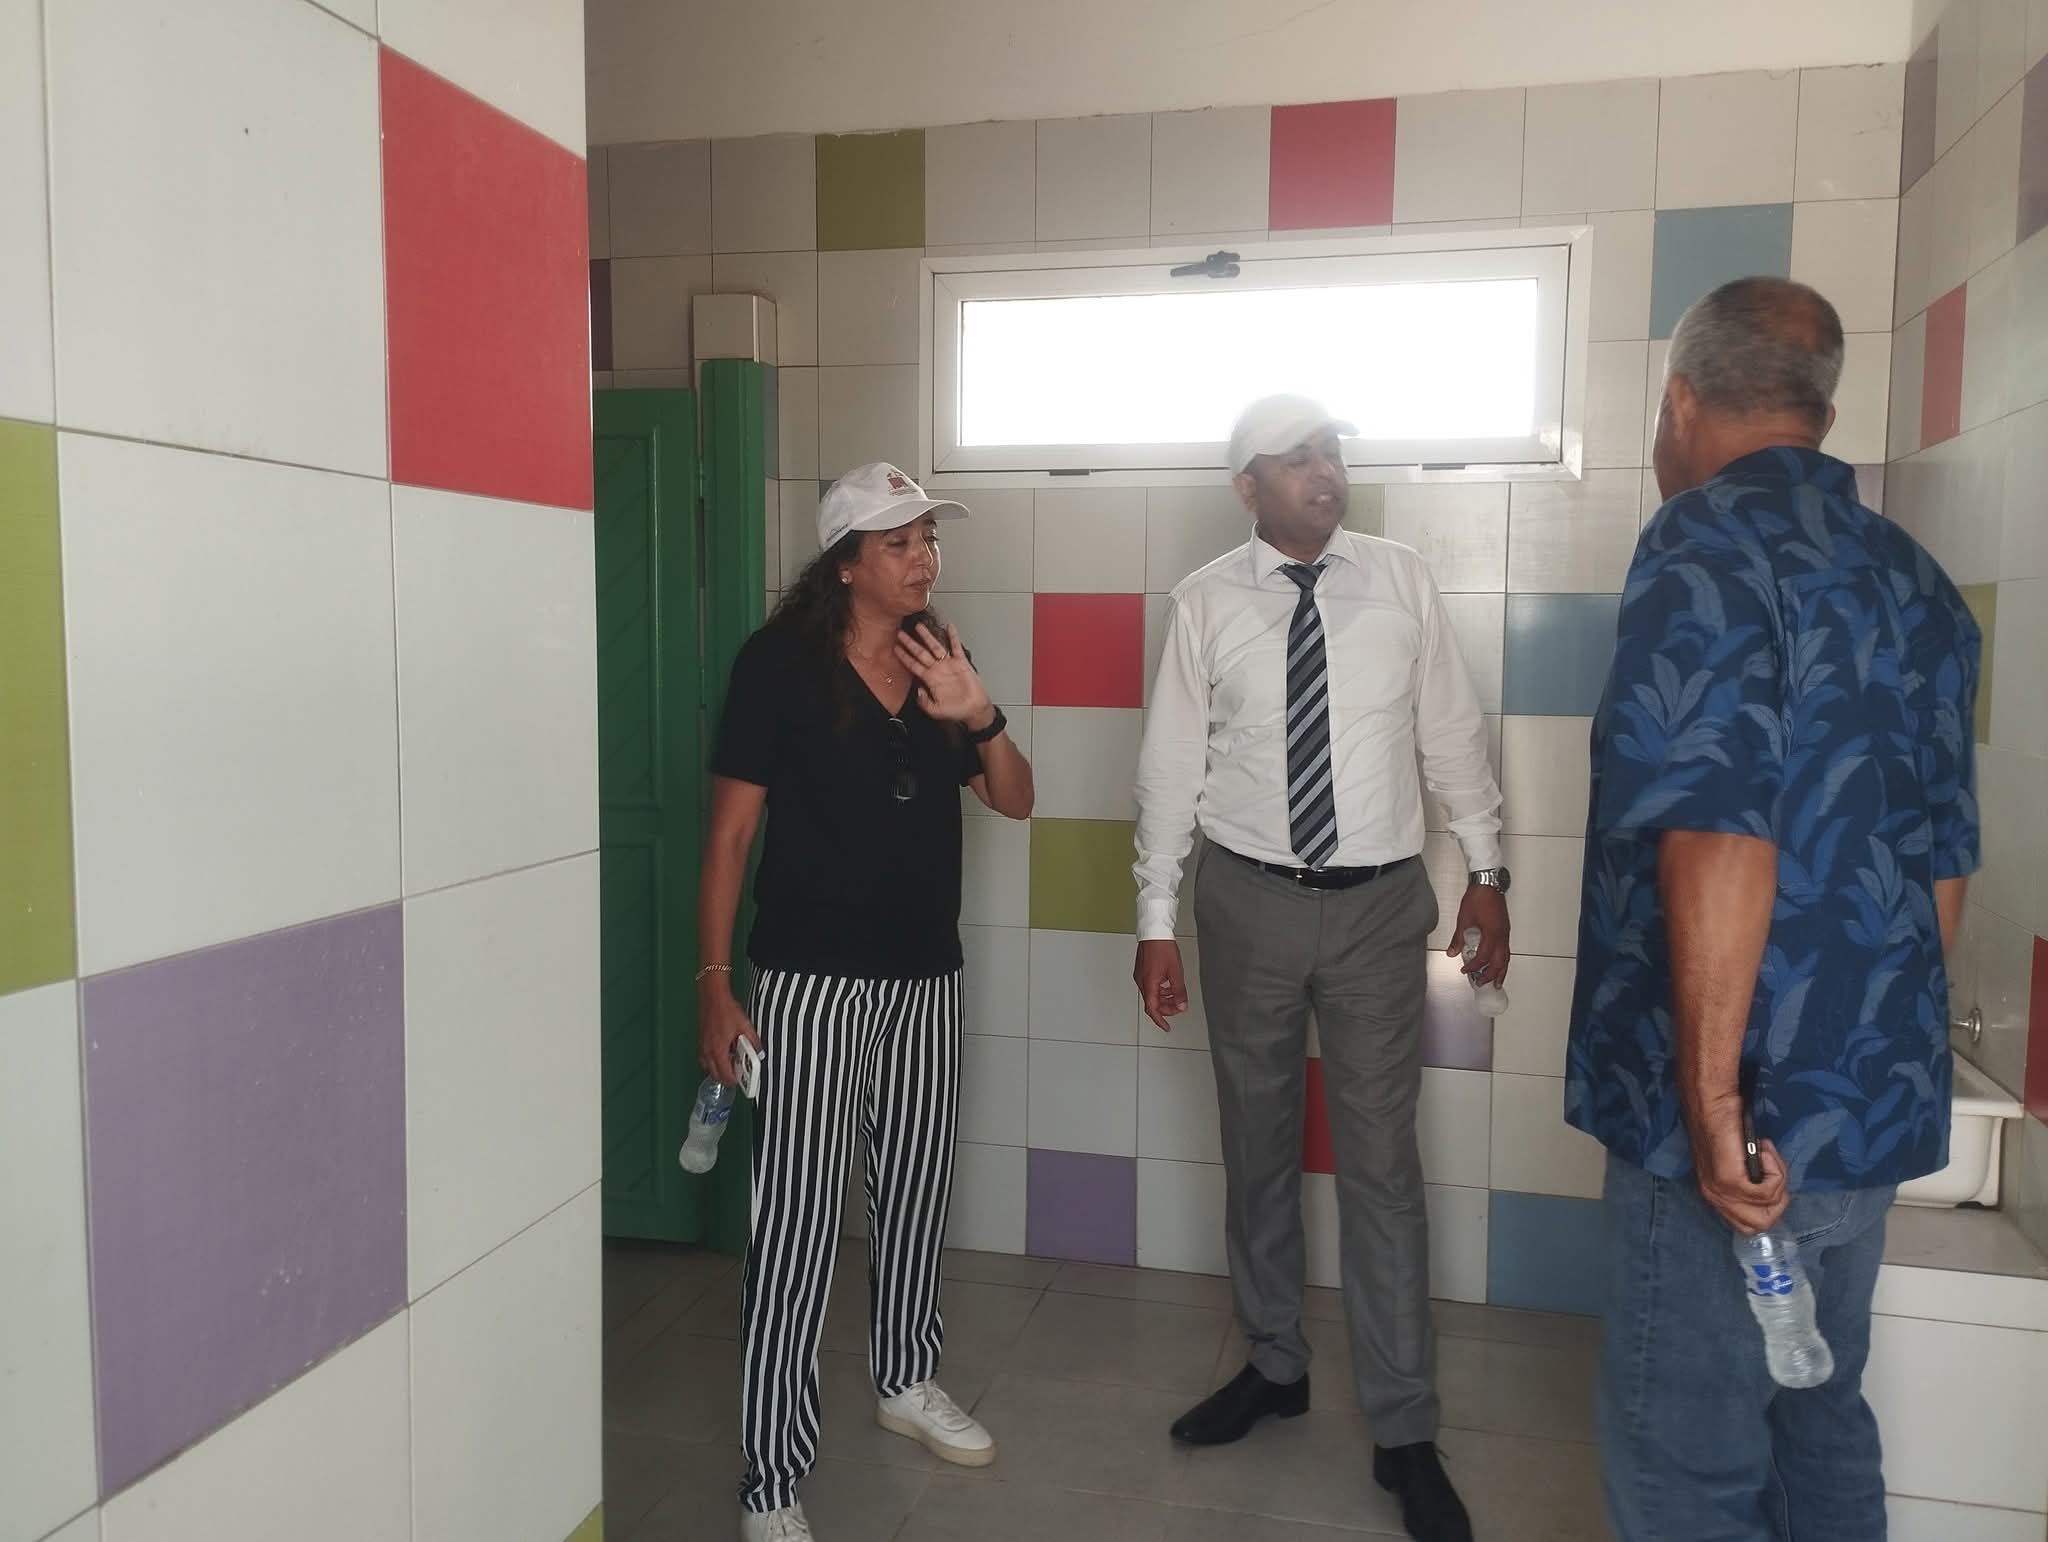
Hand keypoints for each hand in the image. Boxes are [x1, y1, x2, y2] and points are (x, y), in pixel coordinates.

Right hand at [698, 980, 761, 1086]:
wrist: (713, 997)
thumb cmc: (726, 1009)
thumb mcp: (745, 1026)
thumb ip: (753, 1042)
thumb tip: (758, 1052)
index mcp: (718, 1050)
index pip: (726, 1075)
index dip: (736, 1080)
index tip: (744, 1078)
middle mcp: (708, 1051)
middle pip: (716, 1076)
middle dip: (728, 1077)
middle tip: (740, 1071)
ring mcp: (702, 1047)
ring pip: (709, 1069)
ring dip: (720, 1070)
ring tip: (732, 1062)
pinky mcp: (701, 1042)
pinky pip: (705, 1060)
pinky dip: (713, 1062)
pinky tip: (723, 1053)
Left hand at [895, 623, 994, 727]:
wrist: (974, 709)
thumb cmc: (956, 710)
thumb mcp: (935, 711)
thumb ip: (924, 703)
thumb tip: (917, 691)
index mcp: (930, 679)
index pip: (913, 665)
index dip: (904, 656)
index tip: (895, 648)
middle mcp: (937, 670)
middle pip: (920, 653)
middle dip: (910, 643)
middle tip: (900, 633)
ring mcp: (948, 665)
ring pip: (935, 647)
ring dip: (927, 636)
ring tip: (919, 626)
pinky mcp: (961, 662)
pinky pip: (955, 647)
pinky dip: (953, 637)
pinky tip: (949, 627)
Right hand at [1134, 939, 1187, 1032]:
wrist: (1154, 932)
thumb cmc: (1163, 948)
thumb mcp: (1175, 972)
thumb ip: (1179, 991)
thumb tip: (1181, 1006)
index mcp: (1149, 985)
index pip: (1153, 1009)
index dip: (1160, 1020)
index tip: (1166, 1027)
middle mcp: (1141, 982)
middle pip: (1152, 1003)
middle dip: (1165, 1008)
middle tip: (1178, 1007)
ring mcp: (1140, 976)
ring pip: (1151, 994)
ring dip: (1163, 998)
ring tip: (1175, 995)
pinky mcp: (1142, 970)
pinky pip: (1150, 986)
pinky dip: (1159, 990)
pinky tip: (1168, 985)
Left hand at [1447, 882, 1510, 985]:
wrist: (1488, 884)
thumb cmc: (1478, 899)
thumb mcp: (1463, 920)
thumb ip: (1458, 939)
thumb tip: (1452, 952)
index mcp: (1491, 935)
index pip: (1483, 958)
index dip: (1474, 967)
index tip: (1466, 971)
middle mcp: (1501, 936)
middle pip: (1499, 962)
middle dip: (1491, 975)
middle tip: (1483, 983)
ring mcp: (1505, 933)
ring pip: (1506, 958)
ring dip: (1501, 971)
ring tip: (1497, 982)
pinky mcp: (1505, 930)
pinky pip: (1506, 950)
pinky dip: (1503, 960)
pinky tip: (1498, 964)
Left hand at [1692, 1107, 1788, 1234]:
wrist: (1713, 1101)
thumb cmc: (1727, 1124)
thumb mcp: (1739, 1161)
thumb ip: (1749, 1181)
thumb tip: (1771, 1193)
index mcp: (1715, 1194)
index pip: (1746, 1225)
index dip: (1768, 1206)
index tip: (1770, 1177)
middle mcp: (1714, 1198)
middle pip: (1760, 1225)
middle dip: (1778, 1201)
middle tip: (1774, 1171)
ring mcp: (1721, 1192)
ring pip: (1766, 1213)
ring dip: (1778, 1183)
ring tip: (1767, 1157)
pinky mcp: (1730, 1182)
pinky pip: (1767, 1193)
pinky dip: (1775, 1171)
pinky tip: (1764, 1151)